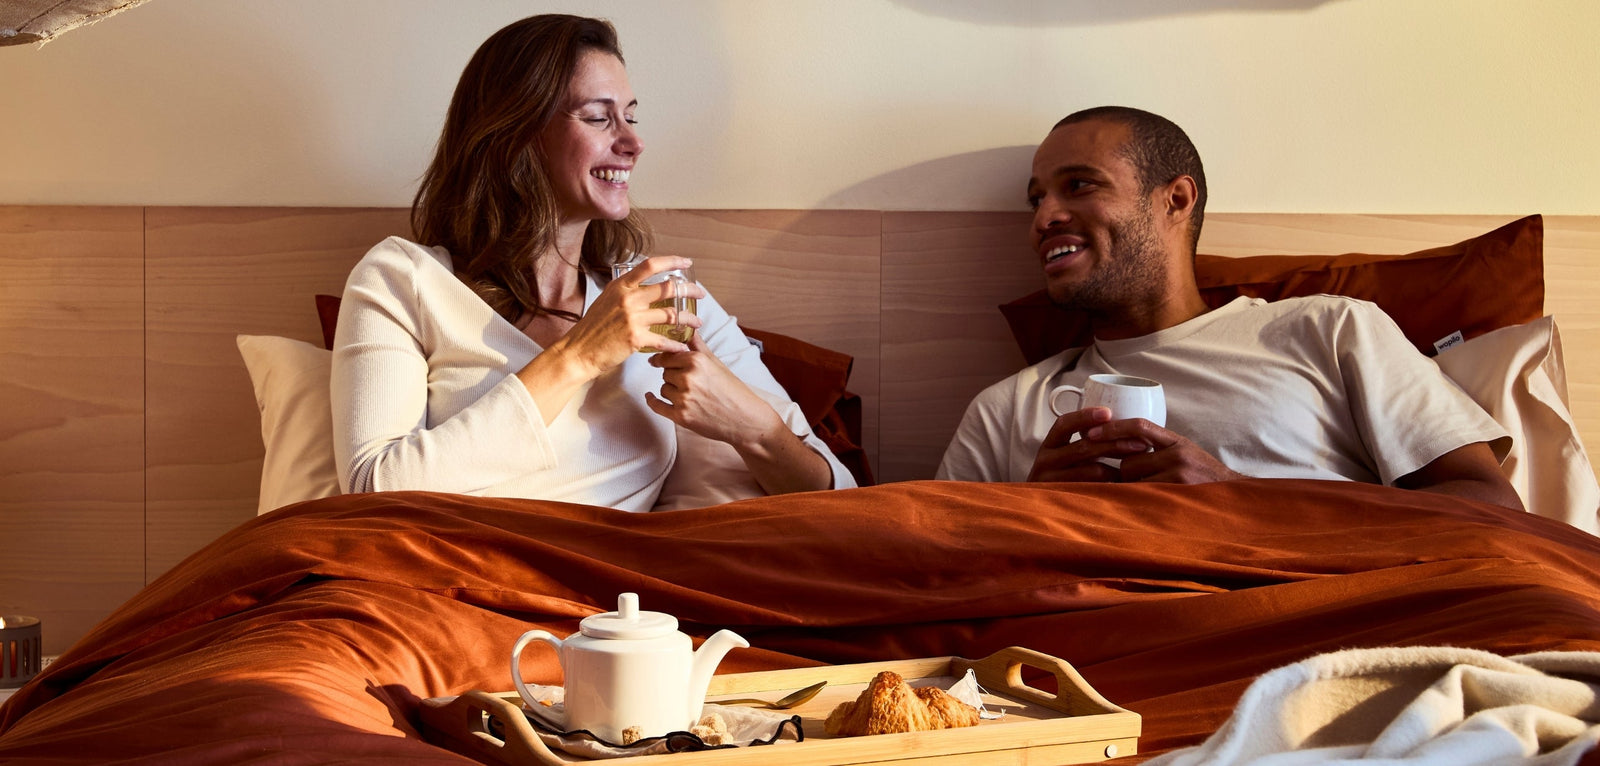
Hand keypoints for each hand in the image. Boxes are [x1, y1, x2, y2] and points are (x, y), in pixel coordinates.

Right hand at [547, 256, 704, 378]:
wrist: (579, 351)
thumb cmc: (592, 328)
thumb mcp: (606, 300)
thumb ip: (625, 292)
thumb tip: (643, 287)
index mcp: (621, 286)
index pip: (650, 265)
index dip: (672, 261)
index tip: (686, 263)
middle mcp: (628, 298)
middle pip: (668, 288)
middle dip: (689, 290)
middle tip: (700, 294)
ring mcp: (633, 318)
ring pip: (671, 314)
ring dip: (688, 319)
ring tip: (697, 323)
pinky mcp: (636, 338)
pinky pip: (664, 340)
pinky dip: (676, 344)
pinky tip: (683, 346)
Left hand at [645, 335, 784, 447]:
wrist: (745, 419)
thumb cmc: (734, 391)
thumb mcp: (717, 363)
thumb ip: (698, 346)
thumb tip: (688, 329)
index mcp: (697, 361)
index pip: (667, 356)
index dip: (663, 359)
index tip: (657, 360)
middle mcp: (688, 378)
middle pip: (665, 373)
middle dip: (673, 376)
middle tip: (691, 383)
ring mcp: (683, 398)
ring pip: (663, 388)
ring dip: (671, 391)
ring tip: (691, 395)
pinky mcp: (681, 416)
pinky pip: (657, 406)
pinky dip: (653, 401)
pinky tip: (650, 397)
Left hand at [1028, 407, 1244, 483]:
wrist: (1236, 501)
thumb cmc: (1203, 480)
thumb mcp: (1184, 456)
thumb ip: (1157, 449)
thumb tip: (1118, 448)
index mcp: (1177, 441)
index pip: (1139, 426)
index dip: (1112, 428)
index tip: (1088, 434)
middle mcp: (1178, 453)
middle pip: (1128, 460)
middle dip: (1126, 473)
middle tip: (1140, 483)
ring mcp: (1179, 474)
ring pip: (1133, 479)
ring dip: (1133, 488)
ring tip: (1153, 493)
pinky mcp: (1177, 493)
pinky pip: (1142, 495)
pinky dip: (1139, 500)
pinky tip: (1148, 505)